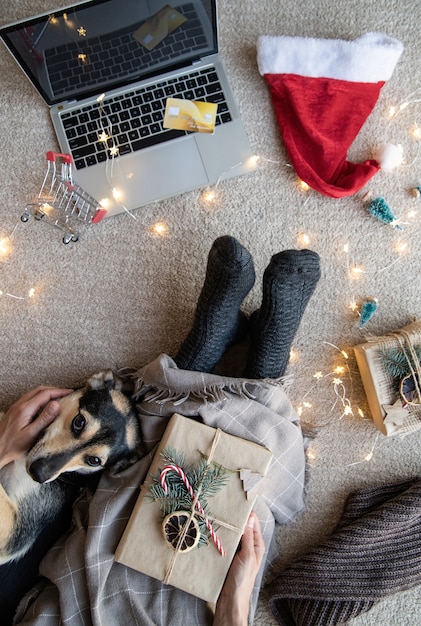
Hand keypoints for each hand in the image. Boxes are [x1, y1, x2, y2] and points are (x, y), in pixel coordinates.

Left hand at [0, 386, 72, 468]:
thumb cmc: (13, 446)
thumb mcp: (32, 434)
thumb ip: (45, 418)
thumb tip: (56, 404)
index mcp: (25, 409)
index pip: (45, 394)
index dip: (59, 392)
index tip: (70, 393)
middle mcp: (19, 405)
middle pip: (40, 390)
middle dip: (55, 389)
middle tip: (66, 393)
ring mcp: (16, 408)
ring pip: (34, 393)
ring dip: (47, 392)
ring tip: (58, 397)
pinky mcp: (14, 412)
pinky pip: (29, 398)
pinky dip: (40, 397)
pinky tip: (44, 405)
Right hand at [213, 511, 265, 625]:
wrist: (230, 602)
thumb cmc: (242, 580)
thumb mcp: (247, 556)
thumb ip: (248, 538)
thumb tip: (250, 517)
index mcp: (257, 545)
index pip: (253, 523)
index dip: (246, 512)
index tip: (237, 501)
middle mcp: (247, 547)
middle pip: (241, 527)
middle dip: (234, 518)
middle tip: (223, 506)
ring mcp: (237, 552)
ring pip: (231, 534)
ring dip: (225, 527)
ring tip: (216, 516)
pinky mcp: (226, 556)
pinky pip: (223, 542)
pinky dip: (219, 537)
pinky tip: (212, 531)